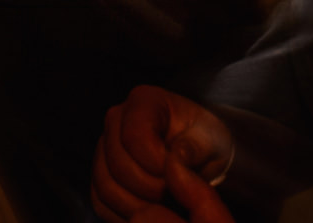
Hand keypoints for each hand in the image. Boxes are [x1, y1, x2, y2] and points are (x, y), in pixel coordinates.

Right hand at [91, 86, 234, 221]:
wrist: (199, 156)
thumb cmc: (205, 142)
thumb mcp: (211, 139)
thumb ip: (195, 146)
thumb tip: (176, 158)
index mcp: (144, 102)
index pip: (134, 136)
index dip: (155, 163)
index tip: (178, 175)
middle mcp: (117, 120)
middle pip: (117, 163)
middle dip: (149, 187)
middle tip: (174, 193)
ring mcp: (104, 147)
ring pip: (105, 185)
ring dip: (137, 204)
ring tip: (164, 205)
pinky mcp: (101, 173)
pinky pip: (101, 202)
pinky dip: (124, 213)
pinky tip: (150, 213)